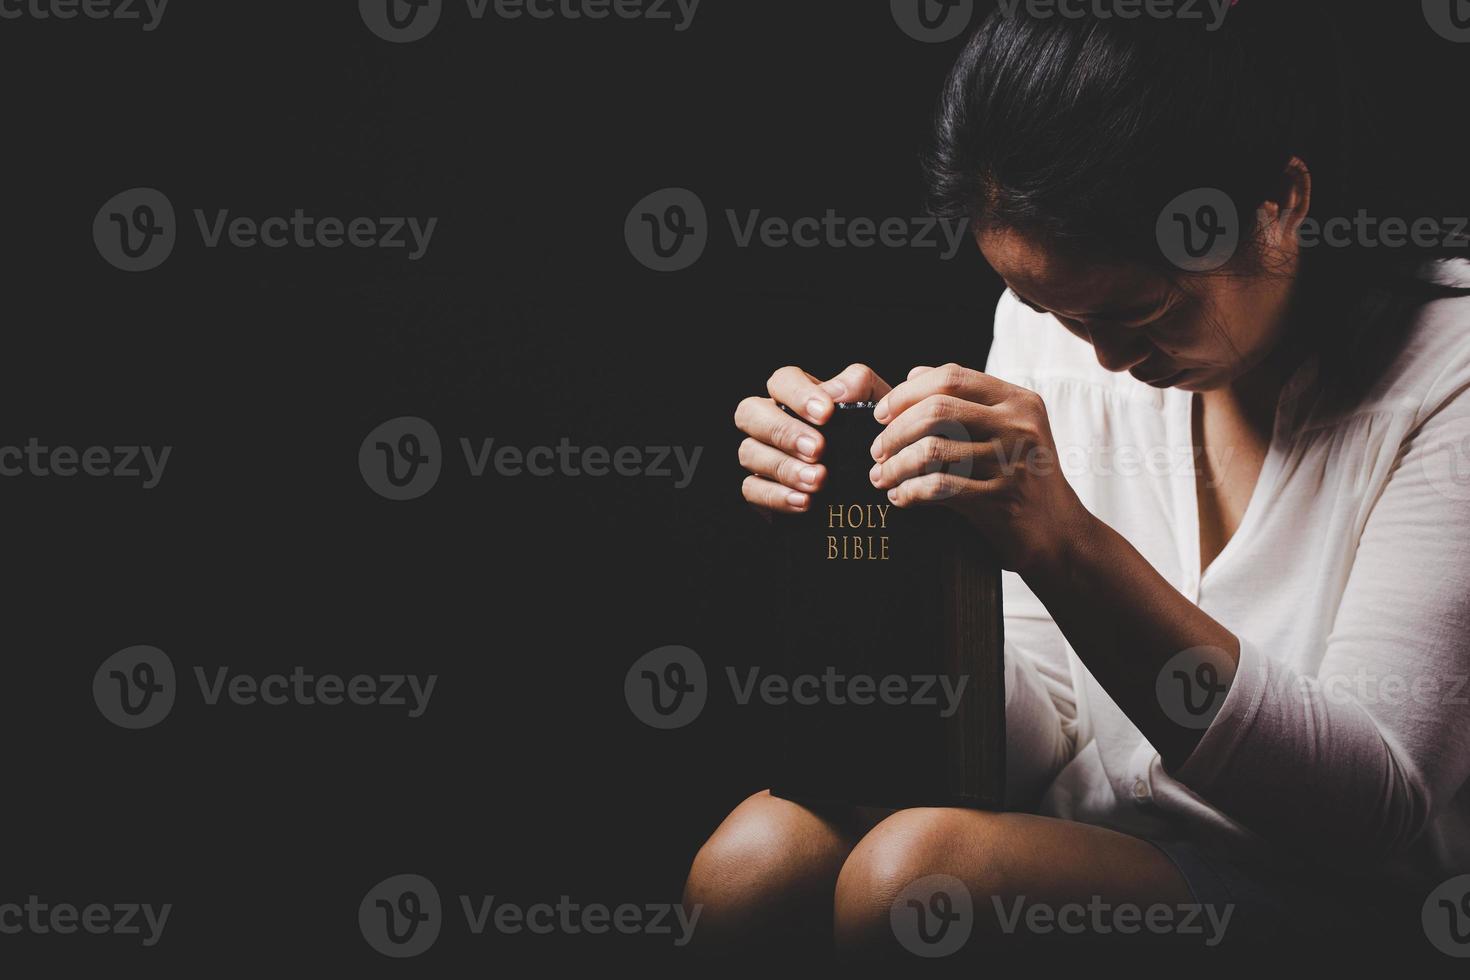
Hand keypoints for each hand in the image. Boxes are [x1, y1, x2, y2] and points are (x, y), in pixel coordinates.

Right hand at [734, 363, 892, 513]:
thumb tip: (837, 390)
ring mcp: (761, 454)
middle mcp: (772, 421)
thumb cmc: (872, 435)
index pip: (781, 381)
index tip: (826, 413)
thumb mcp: (876, 406)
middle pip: (750, 413)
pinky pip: (751, 488)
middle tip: (818, 449)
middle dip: (783, 431)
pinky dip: (776, 495)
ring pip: (748, 452)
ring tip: (818, 479)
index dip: (797, 395)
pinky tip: (804, 500)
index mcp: (796, 395)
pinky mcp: (761, 487)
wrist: (879, 478)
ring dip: (784, 467)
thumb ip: (860, 387)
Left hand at [867, 363, 1091, 574]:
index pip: (951, 378)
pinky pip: (939, 487)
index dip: (907, 393)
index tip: (881, 414)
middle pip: (937, 410)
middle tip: (876, 451)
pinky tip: (900, 498)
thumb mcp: (1007, 429)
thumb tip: (913, 374)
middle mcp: (1019, 425)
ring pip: (932, 450)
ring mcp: (1013, 462)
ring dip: (895, 465)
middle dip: (895, 431)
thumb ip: (963, 400)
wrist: (1058, 532)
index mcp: (1018, 400)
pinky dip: (910, 492)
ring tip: (881, 477)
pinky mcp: (1001, 499)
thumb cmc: (1022, 477)